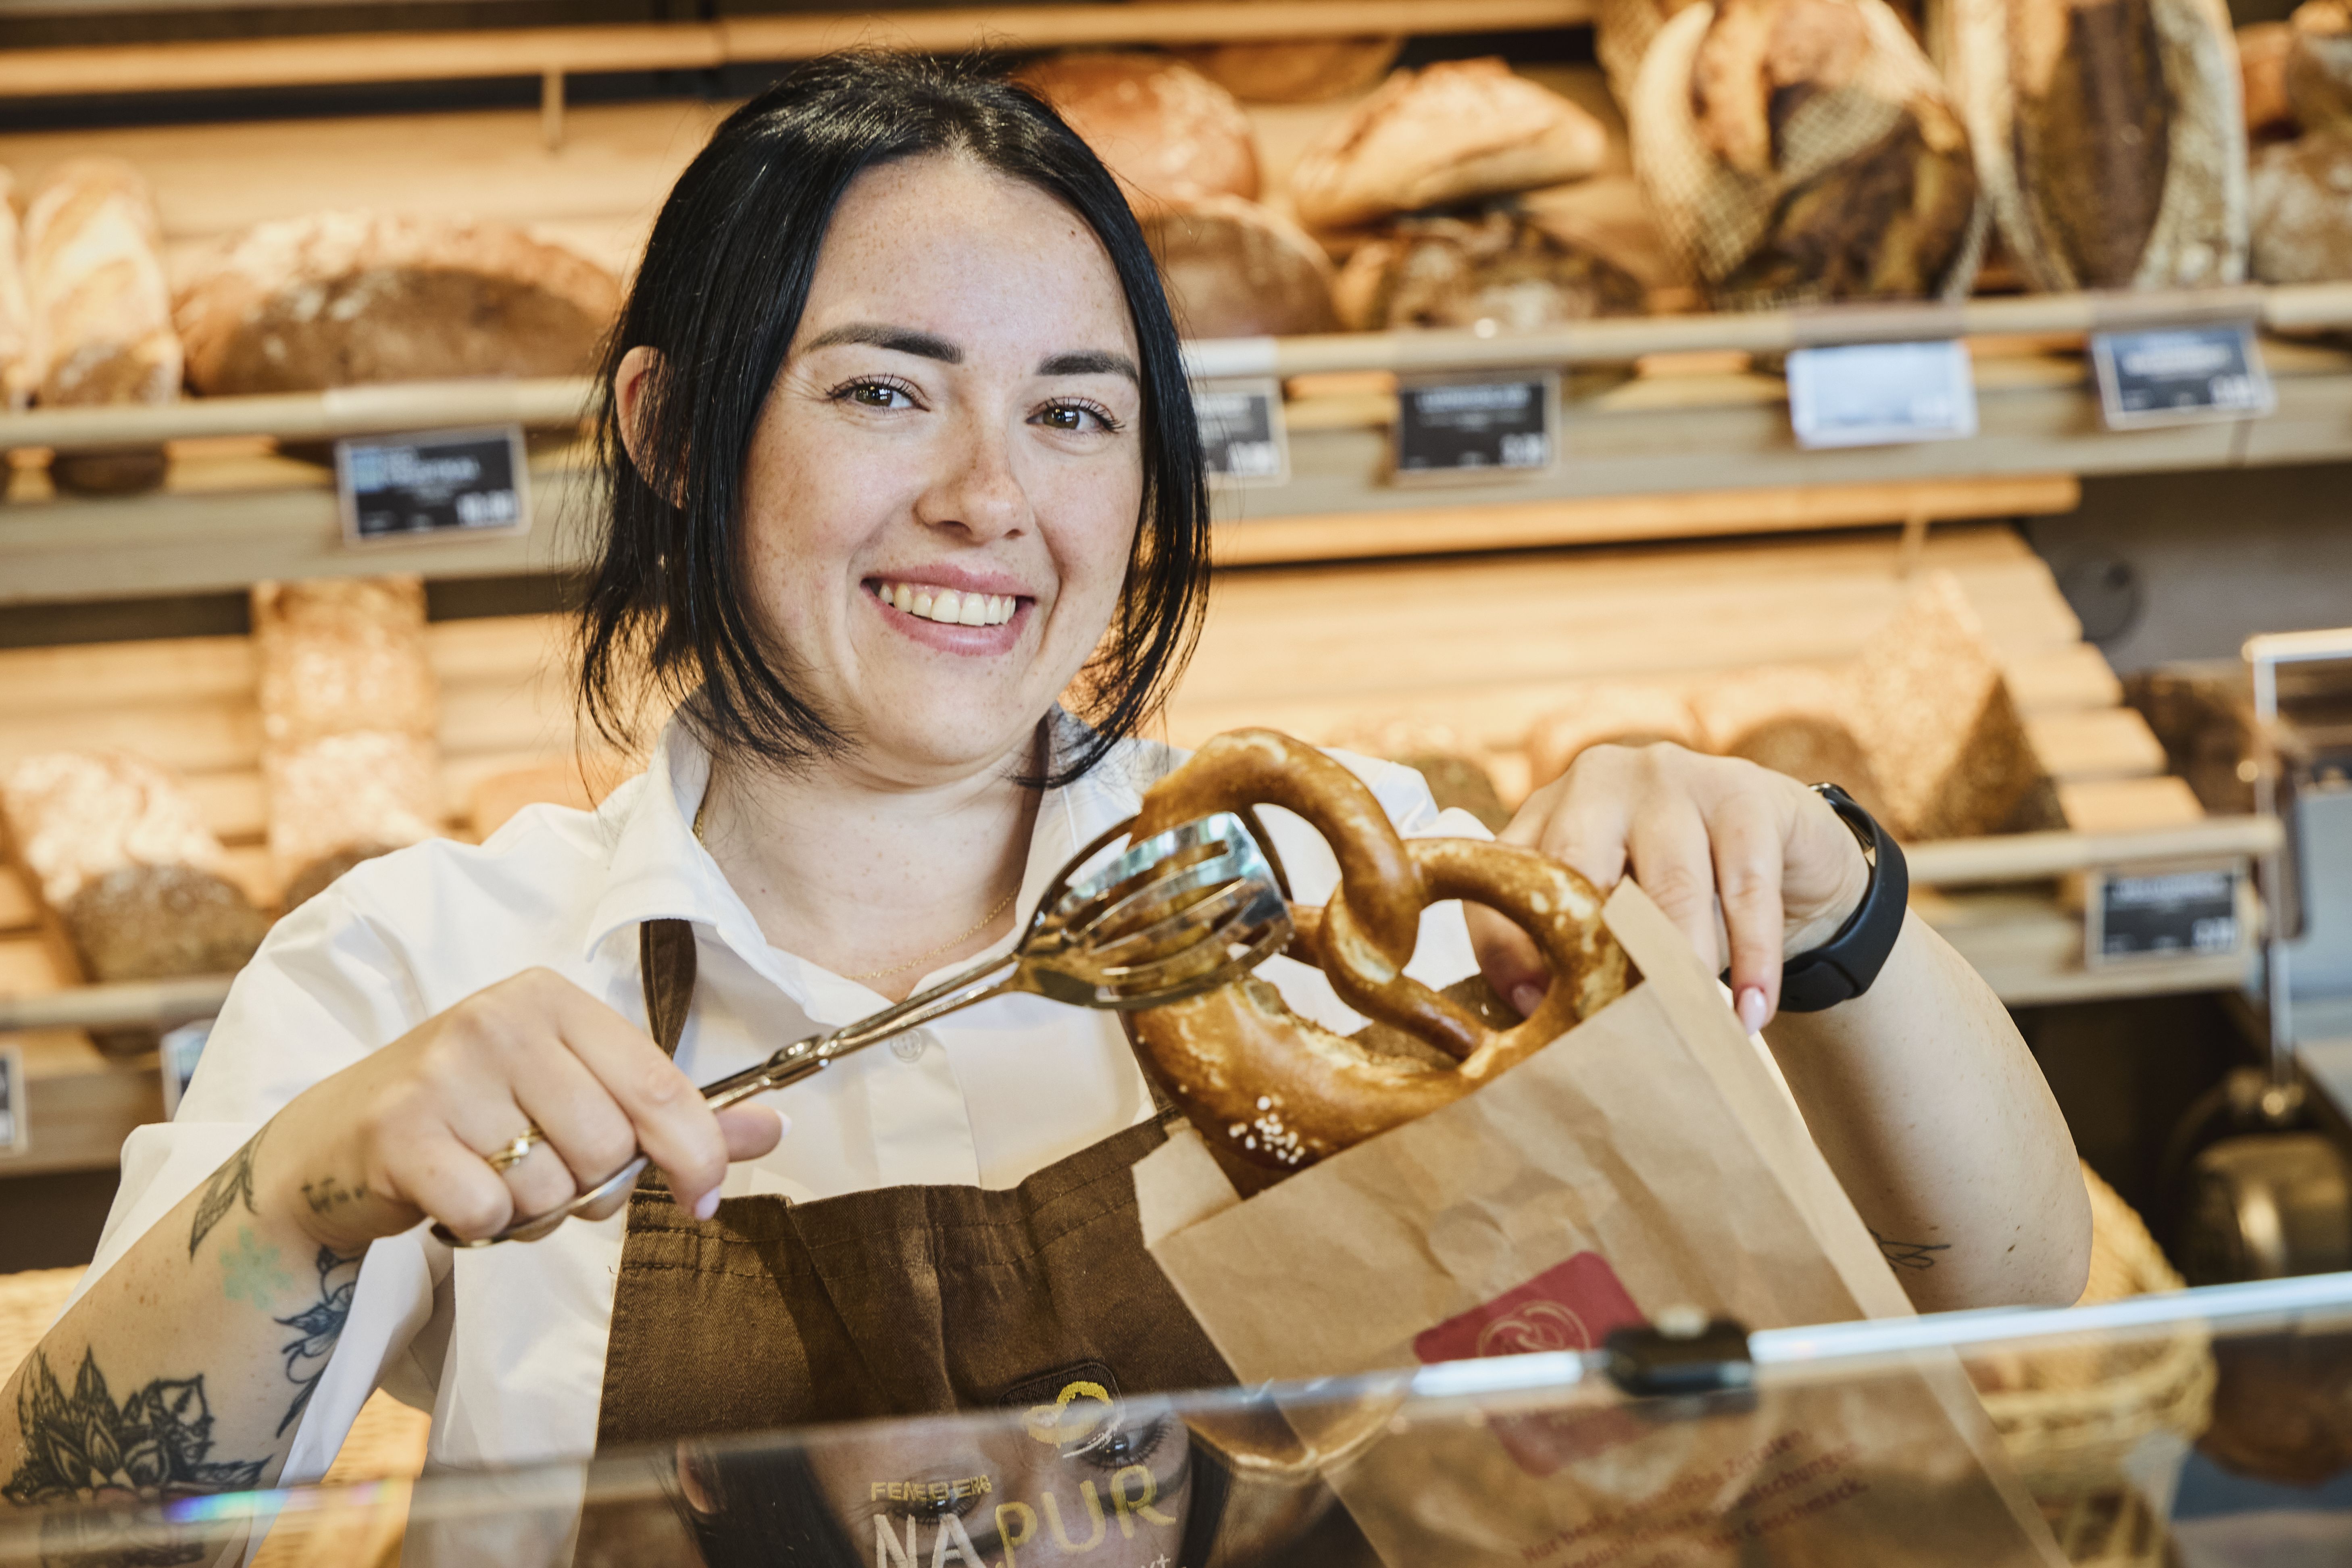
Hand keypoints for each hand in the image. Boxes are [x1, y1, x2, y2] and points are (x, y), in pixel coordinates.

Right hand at [254, 969, 783, 1249]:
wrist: (332, 1144)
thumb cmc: (474, 1118)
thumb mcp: (575, 1094)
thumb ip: (673, 1114)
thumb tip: (773, 1130)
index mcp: (552, 1000)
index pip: (660, 1087)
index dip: (696, 1156)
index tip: (705, 1198)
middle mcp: (499, 1019)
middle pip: (608, 1147)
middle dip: (590, 1186)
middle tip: (543, 1175)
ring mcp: (444, 1071)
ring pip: (551, 1187)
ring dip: (534, 1211)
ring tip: (492, 1182)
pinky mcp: (400, 1131)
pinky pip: (492, 1212)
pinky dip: (482, 1227)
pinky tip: (452, 1197)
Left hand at [1468, 744, 1870, 1032]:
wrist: (1785, 852)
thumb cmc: (1679, 897)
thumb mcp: (1617, 913)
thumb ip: (1574, 948)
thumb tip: (1536, 1011)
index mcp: (1551, 809)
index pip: (1511, 878)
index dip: (1510, 949)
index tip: (1533, 1011)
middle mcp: (1601, 781)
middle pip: (1581, 871)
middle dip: (1597, 959)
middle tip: (1613, 1032)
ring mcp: (1674, 777)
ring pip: (1671, 887)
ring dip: (1681, 973)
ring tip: (1691, 1035)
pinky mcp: (1746, 794)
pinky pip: (1747, 889)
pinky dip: (1753, 961)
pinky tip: (1750, 1014)